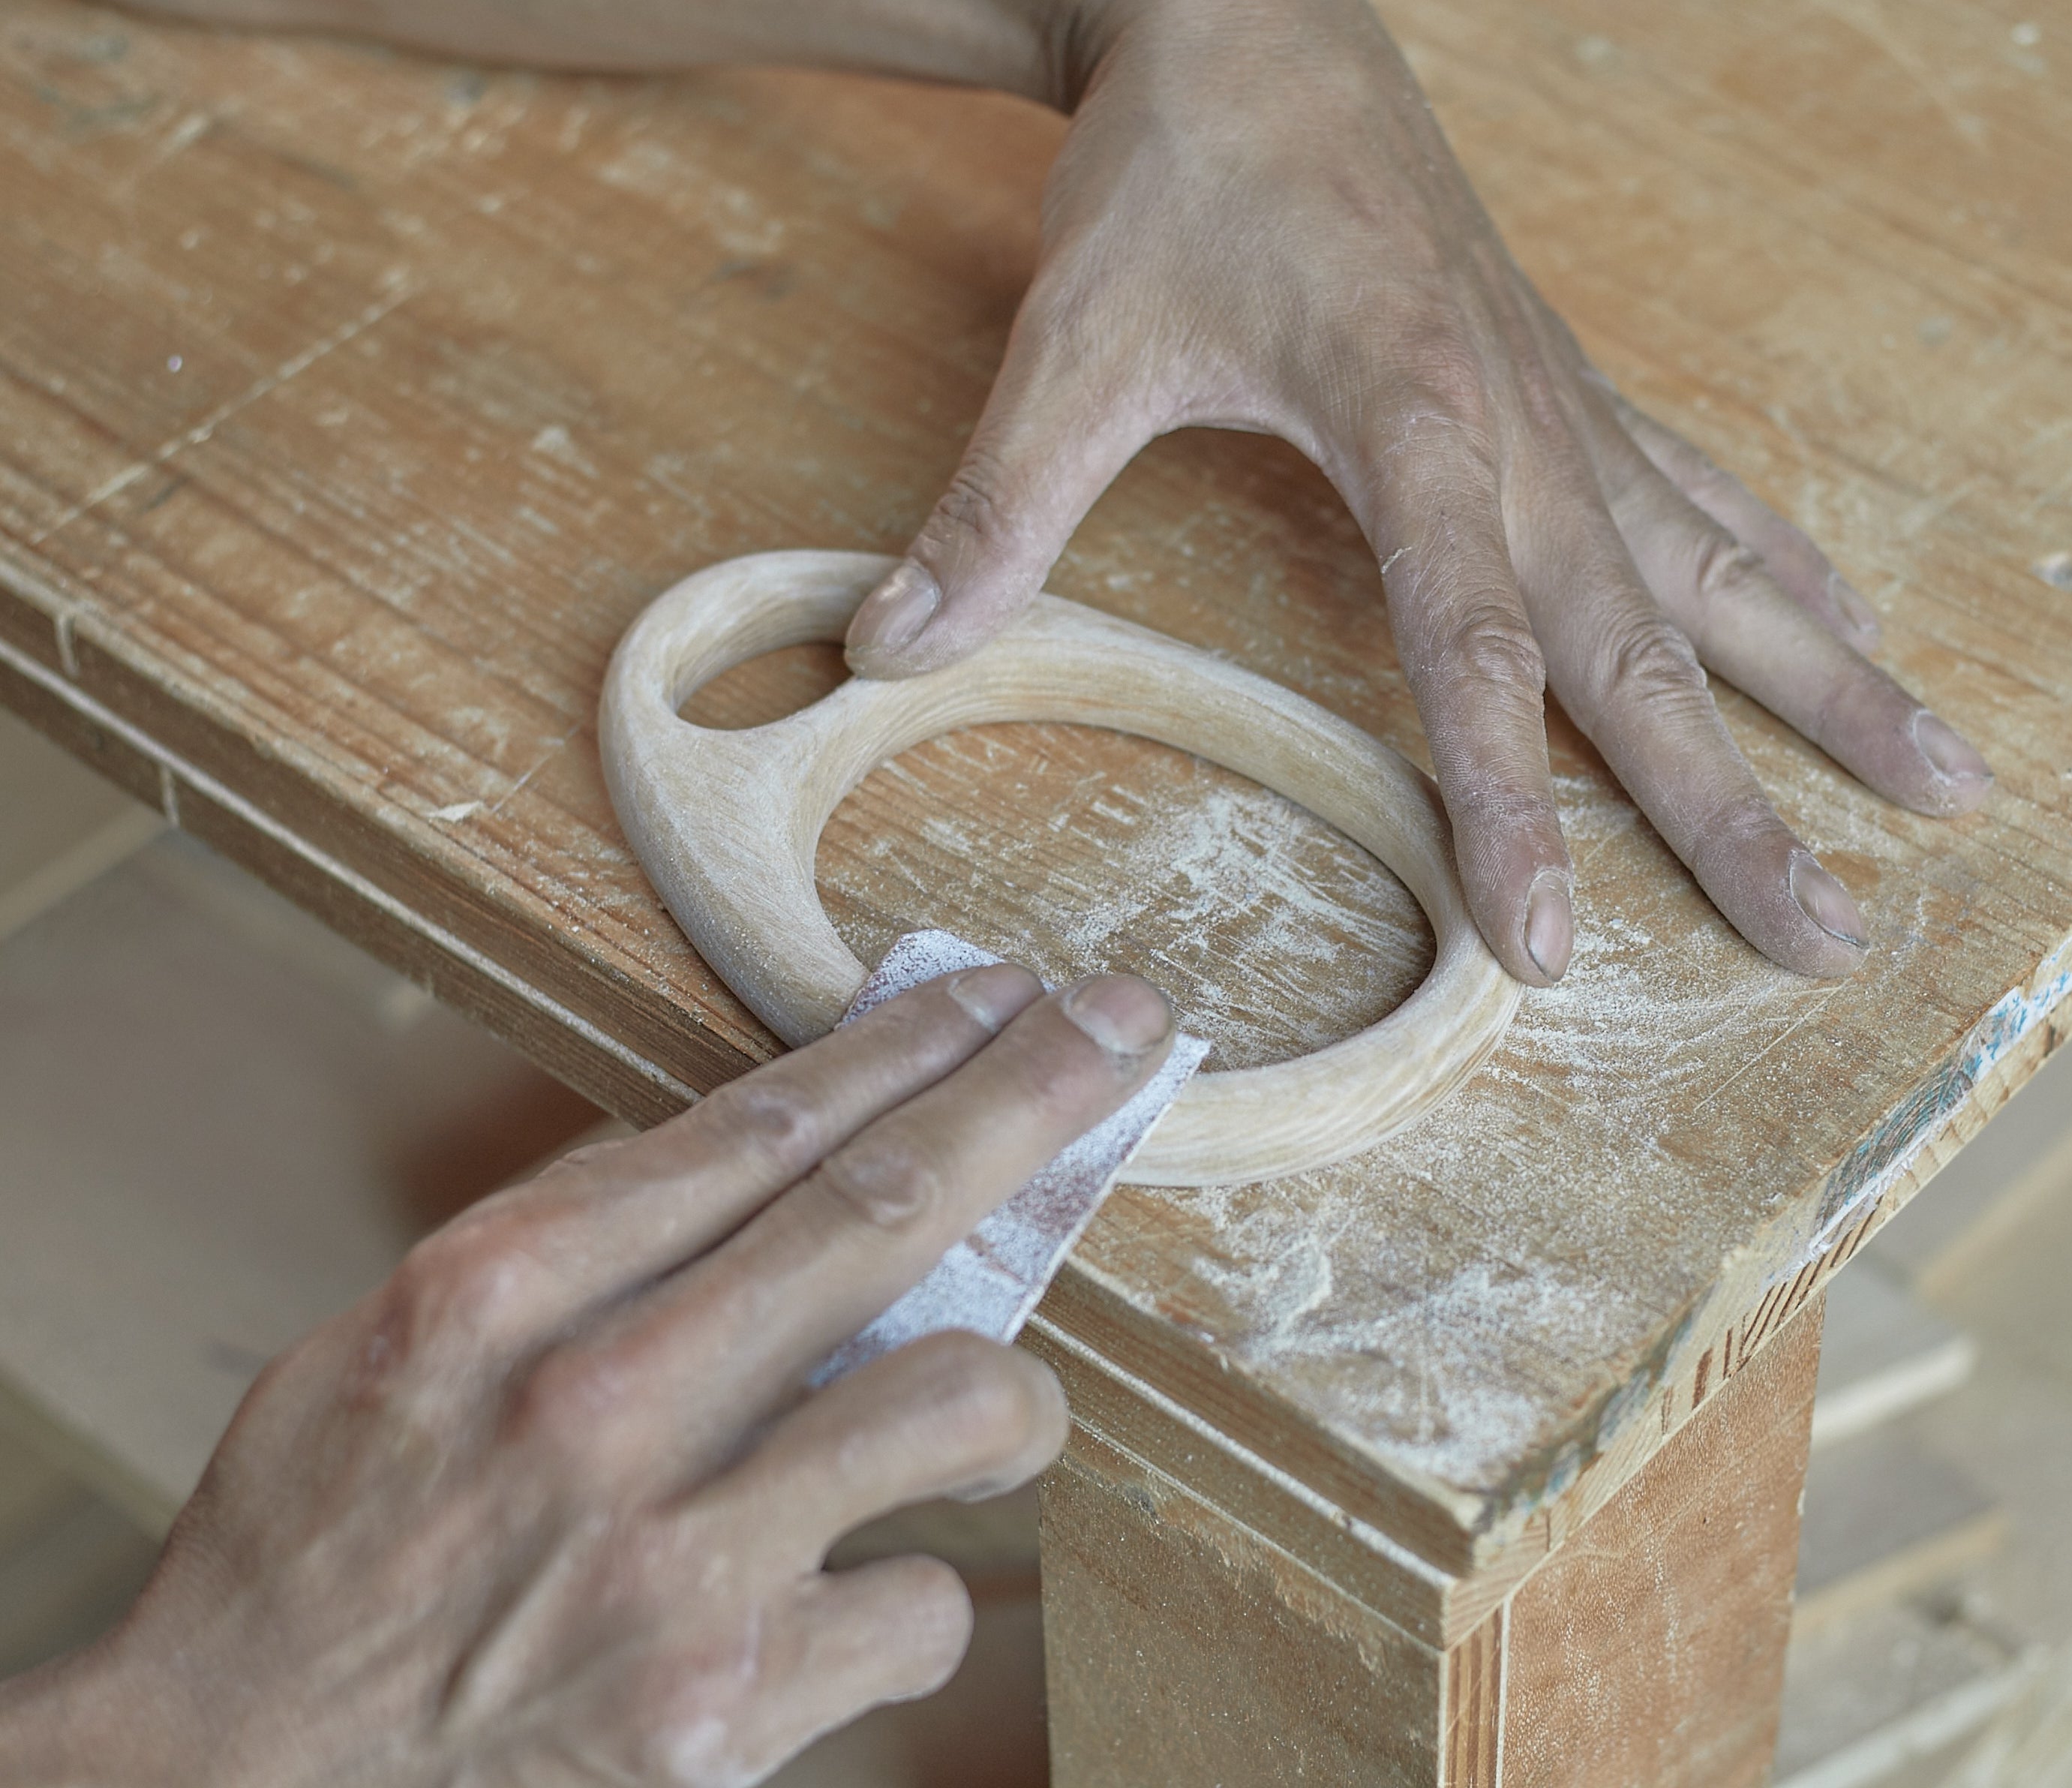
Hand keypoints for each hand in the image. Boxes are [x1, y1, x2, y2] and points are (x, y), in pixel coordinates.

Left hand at [0, 0, 1990, 984]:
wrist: (1254, 15)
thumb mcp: (1073, 343)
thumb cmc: (1173, 177)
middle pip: (1645, 646)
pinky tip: (1856, 631)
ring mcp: (1569, 408)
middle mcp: (1525, 427)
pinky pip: (1710, 494)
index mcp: (1413, 419)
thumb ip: (998, 509)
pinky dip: (1788, 573)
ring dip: (1834, 691)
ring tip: (1947, 789)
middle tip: (1830, 938)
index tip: (1551, 939)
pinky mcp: (1575, 388)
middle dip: (1739, 805)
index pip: (1475, 648)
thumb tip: (885, 651)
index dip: (1511, 801)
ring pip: (1725, 573)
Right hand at [0, 966, 1176, 1787]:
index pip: (763, 1129)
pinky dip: (914, 1591)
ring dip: (1016, 1389)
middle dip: (1029, 1099)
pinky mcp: (732, 1707)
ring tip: (996, 1409)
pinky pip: (927, 1604)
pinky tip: (855, 1594)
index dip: (909, 1049)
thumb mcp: (392, 1348)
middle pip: (882, 1209)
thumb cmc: (316, 1557)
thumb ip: (571, 1247)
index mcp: (499, 1295)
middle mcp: (598, 1409)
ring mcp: (677, 1561)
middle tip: (1125, 1030)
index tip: (1001, 995)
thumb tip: (764, 1150)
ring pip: (964, 1397)